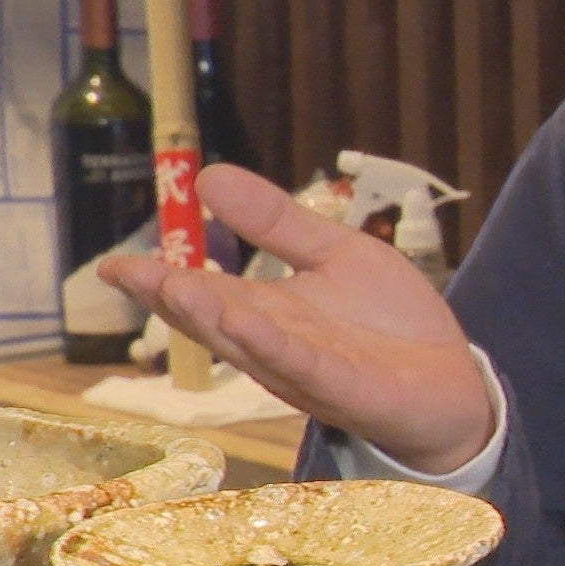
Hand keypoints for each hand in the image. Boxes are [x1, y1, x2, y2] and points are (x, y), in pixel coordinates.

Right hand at [99, 164, 495, 472]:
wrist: (453, 385)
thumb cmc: (389, 325)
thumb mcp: (335, 255)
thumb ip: (277, 223)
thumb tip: (209, 176)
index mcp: (268, 313)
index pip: (203, 293)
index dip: (158, 280)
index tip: (111, 265)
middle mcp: (275, 345)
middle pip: (213, 321)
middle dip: (170, 298)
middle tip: (125, 273)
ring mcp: (308, 371)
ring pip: (249, 344)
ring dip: (210, 318)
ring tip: (173, 287)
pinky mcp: (346, 389)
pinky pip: (303, 365)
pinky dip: (273, 344)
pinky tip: (246, 320)